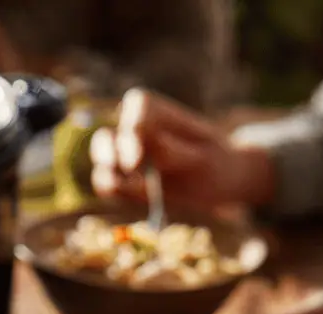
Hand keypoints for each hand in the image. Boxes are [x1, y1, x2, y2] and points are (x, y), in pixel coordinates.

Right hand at [90, 89, 275, 210]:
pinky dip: (115, 192)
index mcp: (157, 110)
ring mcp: (126, 155)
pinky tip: (135, 196)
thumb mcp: (203, 155)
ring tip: (134, 188)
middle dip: (111, 153)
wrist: (220, 180)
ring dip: (108, 176)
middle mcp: (135, 129)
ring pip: (102, 162)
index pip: (137, 107)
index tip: (141, 155)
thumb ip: (172, 152)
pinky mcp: (125, 181)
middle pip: (107, 135)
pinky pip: (108, 185)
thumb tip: (138, 155)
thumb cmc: (215, 161)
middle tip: (131, 170)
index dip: (134, 127)